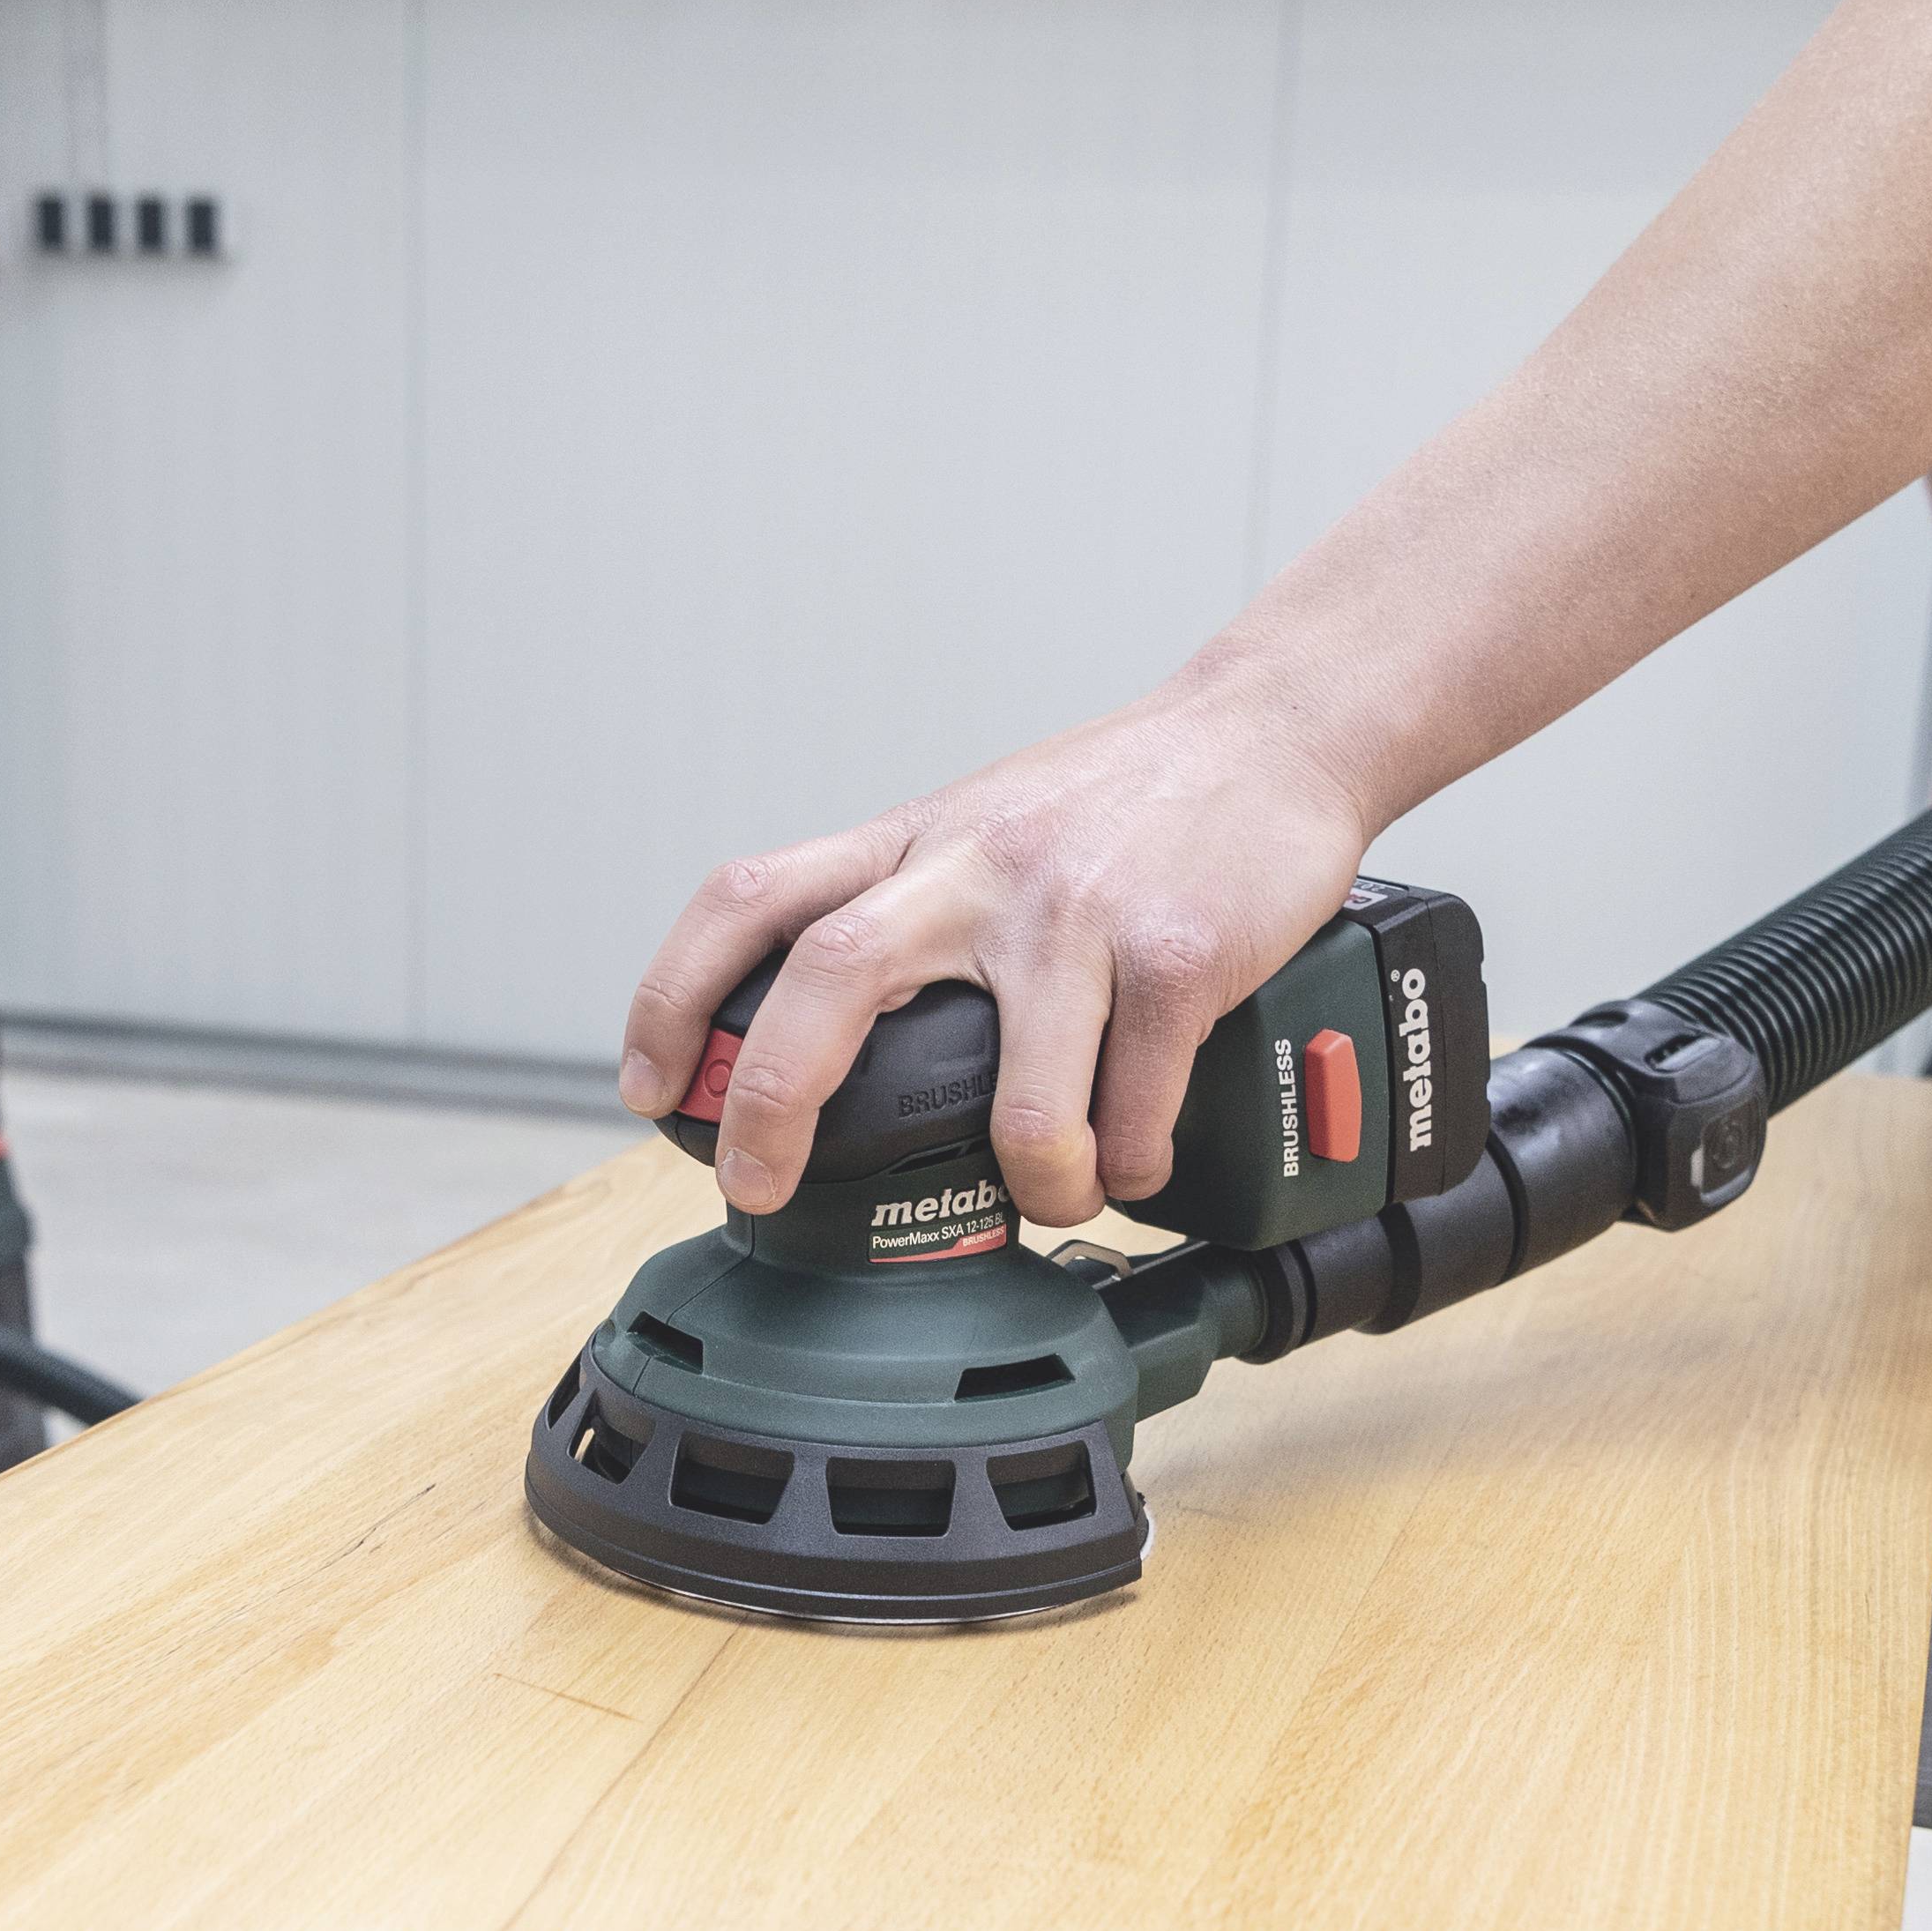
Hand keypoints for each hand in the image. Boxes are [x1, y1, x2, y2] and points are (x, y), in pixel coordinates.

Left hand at [618, 678, 1381, 1226]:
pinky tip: (1135, 1161)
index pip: (751, 897)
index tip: (651, 1084)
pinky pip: (1130, 1112)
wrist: (1280, 731)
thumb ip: (910, 904)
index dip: (675, 993)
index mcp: (916, 841)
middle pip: (830, 976)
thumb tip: (828, 1030)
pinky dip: (1128, 1165)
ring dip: (1030, 1184)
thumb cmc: (1130, 798)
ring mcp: (1076, 916)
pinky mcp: (1176, 958)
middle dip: (774, 1100)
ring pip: (1014, 1103)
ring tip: (1051, 1199)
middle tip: (763, 1185)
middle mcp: (977, 870)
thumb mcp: (986, 824)